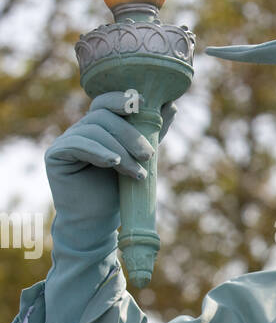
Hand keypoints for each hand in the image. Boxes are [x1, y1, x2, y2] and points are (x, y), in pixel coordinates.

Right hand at [45, 92, 169, 230]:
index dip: (122, 99)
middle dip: (130, 135)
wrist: (97, 223)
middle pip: (104, 116)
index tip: (143, 103)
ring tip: (136, 173)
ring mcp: (66, 141)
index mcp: (97, 128)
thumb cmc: (116, 193)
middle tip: (149, 156)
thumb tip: (172, 106)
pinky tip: (113, 163)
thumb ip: (151, 134)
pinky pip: (77, 144)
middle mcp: (80, 130)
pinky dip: (99, 152)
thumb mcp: (138, 159)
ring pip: (94, 131)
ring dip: (120, 150)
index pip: (106, 103)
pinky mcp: (55, 155)